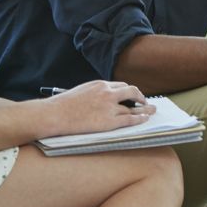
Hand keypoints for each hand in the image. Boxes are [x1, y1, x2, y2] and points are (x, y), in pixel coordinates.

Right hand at [39, 81, 153, 136]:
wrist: (55, 114)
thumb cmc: (63, 105)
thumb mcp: (81, 92)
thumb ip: (94, 93)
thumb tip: (102, 100)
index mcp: (100, 84)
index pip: (120, 85)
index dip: (128, 91)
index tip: (133, 95)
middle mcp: (107, 93)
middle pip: (131, 91)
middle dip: (140, 96)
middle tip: (145, 101)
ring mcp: (109, 107)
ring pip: (133, 107)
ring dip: (144, 109)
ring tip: (151, 111)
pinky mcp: (109, 121)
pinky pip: (130, 119)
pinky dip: (139, 118)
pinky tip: (144, 119)